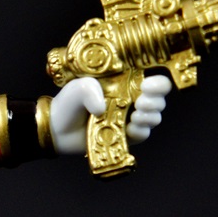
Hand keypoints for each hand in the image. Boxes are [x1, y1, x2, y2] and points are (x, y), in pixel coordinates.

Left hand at [50, 75, 170, 154]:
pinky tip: (130, 128)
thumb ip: (90, 90)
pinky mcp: (126, 135)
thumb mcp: (79, 87)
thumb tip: (102, 108)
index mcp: (126, 83)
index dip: (158, 83)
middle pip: (159, 100)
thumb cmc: (69, 103)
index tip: (147, 86)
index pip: (153, 80)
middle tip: (140, 102)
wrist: (58, 128)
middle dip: (155, 101)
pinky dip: (140, 131)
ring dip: (149, 116)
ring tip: (135, 116)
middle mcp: (132, 100)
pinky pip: (143, 134)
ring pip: (154, 117)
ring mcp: (130, 118)